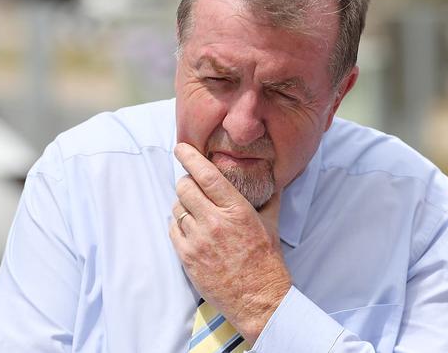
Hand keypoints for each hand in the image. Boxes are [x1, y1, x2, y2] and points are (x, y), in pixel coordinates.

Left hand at [170, 143, 291, 344]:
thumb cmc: (267, 261)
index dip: (190, 157)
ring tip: (195, 211)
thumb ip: (270, 198)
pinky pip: (173, 229)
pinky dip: (179, 225)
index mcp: (236, 209)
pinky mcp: (187, 257)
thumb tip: (274, 179)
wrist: (259, 299)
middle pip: (185, 187)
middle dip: (187, 182)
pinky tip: (191, 229)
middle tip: (193, 186)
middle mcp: (215, 221)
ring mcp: (198, 240)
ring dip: (183, 205)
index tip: (181, 148)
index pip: (206, 174)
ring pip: (177, 207)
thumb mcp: (271, 224)